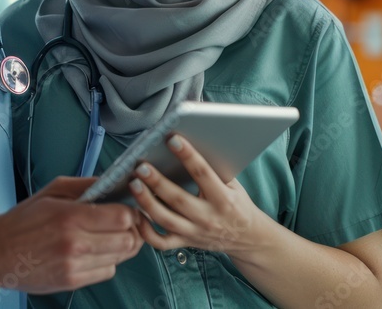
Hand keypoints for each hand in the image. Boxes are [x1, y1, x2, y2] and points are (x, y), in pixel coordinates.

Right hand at [0, 176, 143, 293]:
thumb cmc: (24, 219)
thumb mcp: (52, 191)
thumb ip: (86, 185)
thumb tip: (115, 183)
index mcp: (70, 216)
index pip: (123, 217)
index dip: (130, 212)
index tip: (126, 209)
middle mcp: (75, 243)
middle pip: (128, 240)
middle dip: (131, 230)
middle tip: (122, 224)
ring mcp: (74, 265)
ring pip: (120, 258)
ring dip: (119, 246)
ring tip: (107, 236)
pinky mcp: (72, 281)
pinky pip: (107, 272)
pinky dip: (106, 261)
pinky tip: (93, 251)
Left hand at [129, 135, 274, 256]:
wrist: (249, 239)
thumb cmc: (238, 204)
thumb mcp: (234, 185)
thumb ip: (215, 169)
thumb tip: (190, 144)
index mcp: (223, 199)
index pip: (203, 174)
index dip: (188, 155)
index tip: (172, 139)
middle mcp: (208, 218)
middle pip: (178, 199)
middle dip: (157, 182)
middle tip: (141, 166)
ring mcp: (195, 232)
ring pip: (166, 220)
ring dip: (146, 202)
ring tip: (133, 184)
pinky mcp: (185, 243)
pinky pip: (161, 242)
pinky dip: (146, 232)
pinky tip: (136, 215)